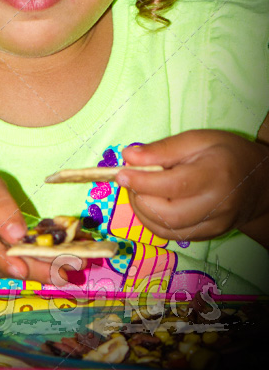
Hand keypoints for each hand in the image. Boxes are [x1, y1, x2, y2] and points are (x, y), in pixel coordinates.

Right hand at [0, 169, 63, 283]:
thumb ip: (0, 206)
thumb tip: (18, 234)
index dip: (4, 260)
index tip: (24, 268)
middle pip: (2, 265)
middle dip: (37, 270)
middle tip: (68, 272)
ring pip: (8, 271)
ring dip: (40, 270)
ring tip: (72, 266)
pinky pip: (8, 270)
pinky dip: (32, 267)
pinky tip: (56, 264)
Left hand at [117, 130, 268, 243]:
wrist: (259, 182)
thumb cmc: (226, 153)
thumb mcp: (197, 139)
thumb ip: (163, 149)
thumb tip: (129, 156)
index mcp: (214, 174)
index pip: (173, 185)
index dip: (142, 182)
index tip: (121, 173)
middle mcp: (216, 205)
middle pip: (168, 214)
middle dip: (139, 199)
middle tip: (128, 181)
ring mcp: (214, 225)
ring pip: (168, 230)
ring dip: (143, 213)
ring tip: (137, 191)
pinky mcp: (209, 236)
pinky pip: (174, 236)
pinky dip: (154, 222)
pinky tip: (150, 204)